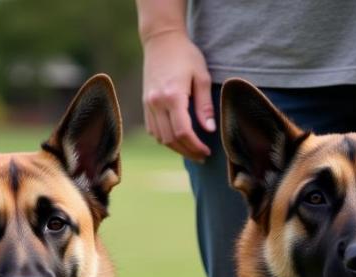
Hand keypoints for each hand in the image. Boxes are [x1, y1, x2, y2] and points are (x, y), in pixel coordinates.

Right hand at [142, 29, 214, 161]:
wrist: (161, 40)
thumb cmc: (185, 55)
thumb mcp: (202, 76)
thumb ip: (205, 105)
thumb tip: (209, 129)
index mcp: (172, 96)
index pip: (183, 132)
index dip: (195, 146)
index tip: (206, 152)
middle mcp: (157, 103)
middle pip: (171, 139)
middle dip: (187, 152)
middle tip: (202, 156)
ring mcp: (148, 104)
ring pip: (160, 138)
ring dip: (176, 148)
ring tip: (191, 150)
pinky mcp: (145, 104)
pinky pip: (153, 130)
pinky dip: (165, 139)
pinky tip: (177, 139)